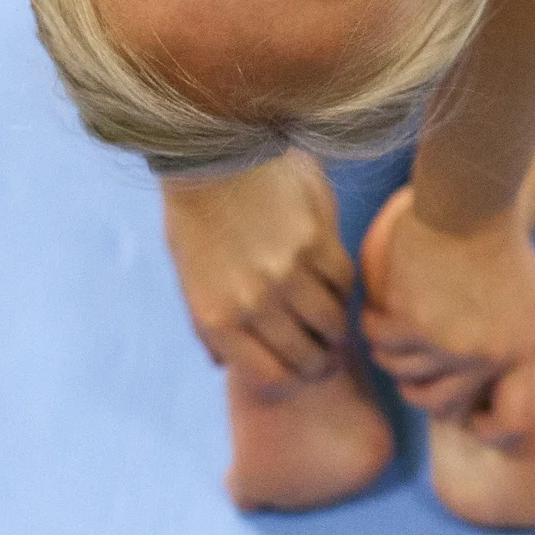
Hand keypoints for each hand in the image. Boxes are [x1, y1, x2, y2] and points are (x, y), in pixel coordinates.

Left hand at [160, 150, 355, 387]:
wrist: (214, 157)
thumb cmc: (197, 217)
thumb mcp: (190, 279)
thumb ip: (208, 324)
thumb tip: (223, 363)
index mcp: (218, 317)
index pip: (273, 374)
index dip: (296, 378)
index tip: (306, 370)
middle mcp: (254, 302)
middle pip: (308, 355)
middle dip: (322, 361)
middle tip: (329, 353)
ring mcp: (287, 273)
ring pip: (332, 321)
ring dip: (339, 327)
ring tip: (337, 321)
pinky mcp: (316, 242)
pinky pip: (344, 281)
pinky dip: (345, 287)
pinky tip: (337, 283)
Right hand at [359, 186, 534, 421]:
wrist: (471, 204)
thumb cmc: (503, 243)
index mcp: (518, 352)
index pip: (510, 421)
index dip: (485, 428)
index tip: (465, 417)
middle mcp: (484, 358)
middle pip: (437, 404)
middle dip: (419, 387)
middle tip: (413, 356)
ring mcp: (446, 345)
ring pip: (400, 373)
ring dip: (392, 351)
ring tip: (399, 320)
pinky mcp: (412, 324)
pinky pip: (378, 341)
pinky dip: (374, 323)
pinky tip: (383, 303)